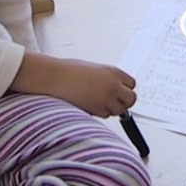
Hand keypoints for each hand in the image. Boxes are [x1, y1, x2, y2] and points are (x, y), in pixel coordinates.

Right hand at [11, 54, 135, 116]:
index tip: (120, 91)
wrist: (53, 77)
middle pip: (131, 99)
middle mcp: (113, 85)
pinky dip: (99, 112)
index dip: (125, 89)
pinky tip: (89, 104)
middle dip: (124, 102)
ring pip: (118, 111)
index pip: (132, 84)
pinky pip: (105, 115)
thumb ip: (108, 78)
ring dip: (110, 108)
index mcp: (113, 71)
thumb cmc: (68, 71)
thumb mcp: (94, 69)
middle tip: (114, 101)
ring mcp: (106, 98)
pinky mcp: (96, 110)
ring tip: (96, 101)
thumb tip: (116, 88)